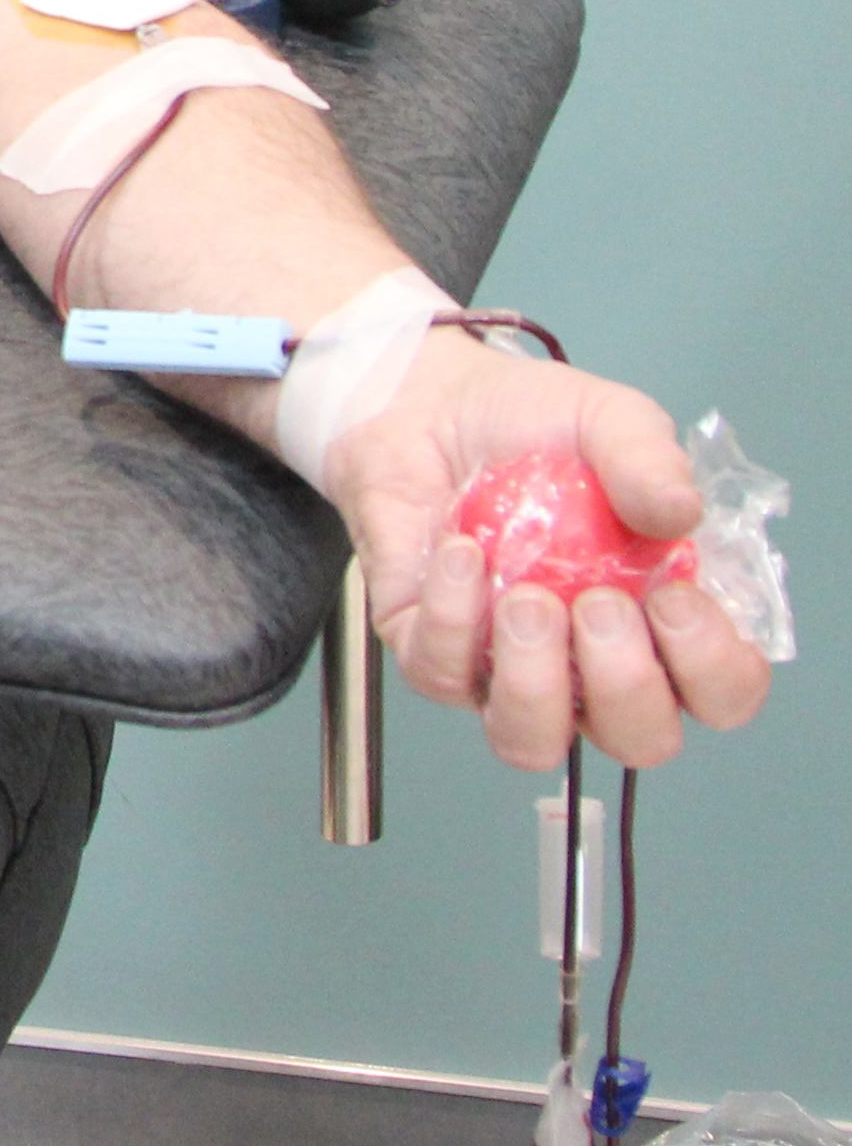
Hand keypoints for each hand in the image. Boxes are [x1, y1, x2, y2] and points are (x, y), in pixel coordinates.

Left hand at [339, 328, 772, 769]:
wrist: (425, 404)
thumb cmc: (529, 428)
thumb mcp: (607, 422)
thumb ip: (650, 459)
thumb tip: (679, 512)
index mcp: (662, 623)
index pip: (720, 693)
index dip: (711, 667)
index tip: (676, 597)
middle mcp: (592, 666)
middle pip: (638, 737)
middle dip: (624, 683)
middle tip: (598, 604)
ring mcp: (507, 670)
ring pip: (529, 741)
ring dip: (533, 682)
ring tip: (527, 599)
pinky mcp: (430, 652)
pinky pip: (441, 672)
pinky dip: (452, 617)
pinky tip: (460, 553)